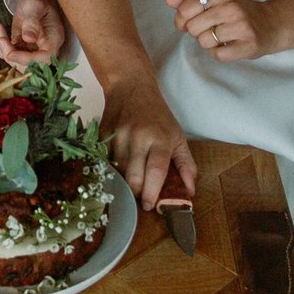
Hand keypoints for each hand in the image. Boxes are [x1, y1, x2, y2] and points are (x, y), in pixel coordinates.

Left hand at [0, 0, 65, 67]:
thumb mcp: (34, 6)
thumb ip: (32, 21)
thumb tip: (29, 39)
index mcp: (53, 39)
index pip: (44, 59)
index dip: (26, 60)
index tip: (11, 53)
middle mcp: (44, 48)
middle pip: (27, 64)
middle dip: (9, 53)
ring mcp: (33, 49)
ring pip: (14, 59)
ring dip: (0, 47)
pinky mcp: (22, 48)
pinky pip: (9, 52)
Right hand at [102, 78, 196, 210]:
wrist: (131, 87)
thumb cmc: (157, 115)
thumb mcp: (177, 136)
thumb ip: (186, 164)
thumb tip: (190, 191)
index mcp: (160, 138)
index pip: (156, 171)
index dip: (152, 192)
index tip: (151, 206)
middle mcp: (138, 137)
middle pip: (133, 177)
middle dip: (137, 193)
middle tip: (141, 198)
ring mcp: (118, 136)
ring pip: (118, 172)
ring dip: (125, 183)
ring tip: (132, 182)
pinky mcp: (103, 135)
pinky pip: (106, 162)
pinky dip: (113, 170)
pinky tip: (120, 168)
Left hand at [166, 0, 282, 61]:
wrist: (271, 23)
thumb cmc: (238, 10)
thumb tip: (168, 0)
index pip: (185, 8)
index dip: (181, 19)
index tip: (187, 23)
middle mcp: (231, 7)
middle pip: (193, 27)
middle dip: (197, 32)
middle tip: (210, 29)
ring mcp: (241, 26)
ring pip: (204, 42)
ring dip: (209, 43)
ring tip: (222, 36)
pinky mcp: (248, 45)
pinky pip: (217, 55)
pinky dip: (218, 53)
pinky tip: (228, 45)